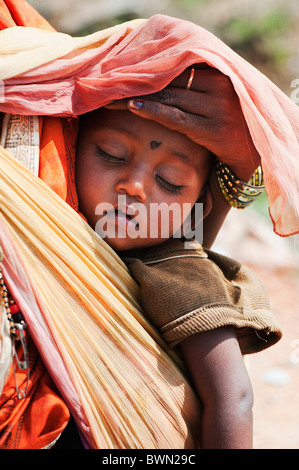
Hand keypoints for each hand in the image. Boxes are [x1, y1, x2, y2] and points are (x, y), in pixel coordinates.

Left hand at [106, 64, 259, 180]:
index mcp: (218, 73)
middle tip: (110, 83)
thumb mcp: (216, 95)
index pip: (175, 67)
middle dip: (138, 83)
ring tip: (111, 97)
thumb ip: (195, 83)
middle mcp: (218, 87)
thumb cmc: (229, 121)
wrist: (253, 149)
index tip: (123, 72)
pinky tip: (132, 106)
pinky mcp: (211, 130)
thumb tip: (158, 74)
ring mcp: (216, 108)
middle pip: (168, 82)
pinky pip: (174, 118)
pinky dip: (152, 111)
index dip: (147, 71)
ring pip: (168, 98)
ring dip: (137, 96)